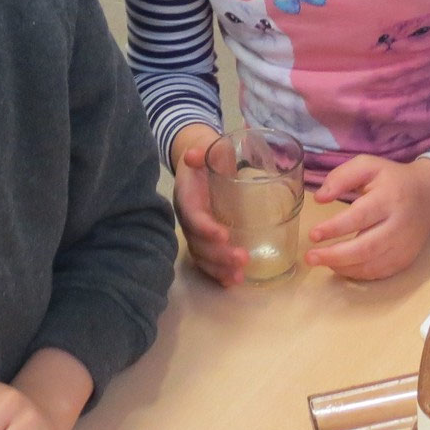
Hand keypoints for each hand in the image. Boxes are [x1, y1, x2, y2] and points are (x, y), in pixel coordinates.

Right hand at [171, 124, 247, 285]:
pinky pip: (207, 260)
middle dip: (218, 255)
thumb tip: (194, 154)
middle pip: (198, 243)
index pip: (193, 216)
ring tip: (239, 278)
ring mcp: (195, 231)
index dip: (205, 227)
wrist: (197, 161)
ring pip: (202, 256)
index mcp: (187, 197)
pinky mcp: (204, 239)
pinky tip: (233, 282)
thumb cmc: (207, 155)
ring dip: (219, 269)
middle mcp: (188, 218)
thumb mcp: (206, 147)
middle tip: (242, 259)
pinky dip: (218, 273)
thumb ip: (203, 151)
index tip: (224, 235)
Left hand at [304, 155, 429, 280]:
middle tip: (311, 257)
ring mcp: (404, 245)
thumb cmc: (393, 179)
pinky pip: (379, 273)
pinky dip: (358, 273)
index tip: (313, 235)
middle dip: (335, 256)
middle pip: (366, 247)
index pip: (359, 217)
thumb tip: (320, 198)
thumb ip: (342, 177)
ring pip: (372, 265)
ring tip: (321, 261)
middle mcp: (398, 224)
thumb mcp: (369, 166)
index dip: (335, 228)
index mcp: (389, 197)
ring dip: (343, 267)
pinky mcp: (406, 259)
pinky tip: (341, 266)